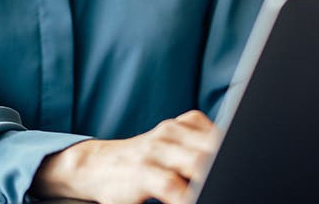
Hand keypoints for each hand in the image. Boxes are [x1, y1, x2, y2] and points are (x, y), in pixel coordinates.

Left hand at [29, 110, 219, 203]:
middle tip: (215, 186)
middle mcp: (154, 148)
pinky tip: (209, 151)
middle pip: (196, 161)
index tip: (197, 198)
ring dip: (217, 156)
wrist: (101, 166)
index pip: (172, 185)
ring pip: (206, 140)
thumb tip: (186, 198)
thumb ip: (165, 200)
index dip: (191, 196)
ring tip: (217, 171)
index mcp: (141, 173)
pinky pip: (199, 122)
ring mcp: (164, 131)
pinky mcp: (173, 122)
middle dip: (211, 176)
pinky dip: (211, 136)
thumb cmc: (120, 193)